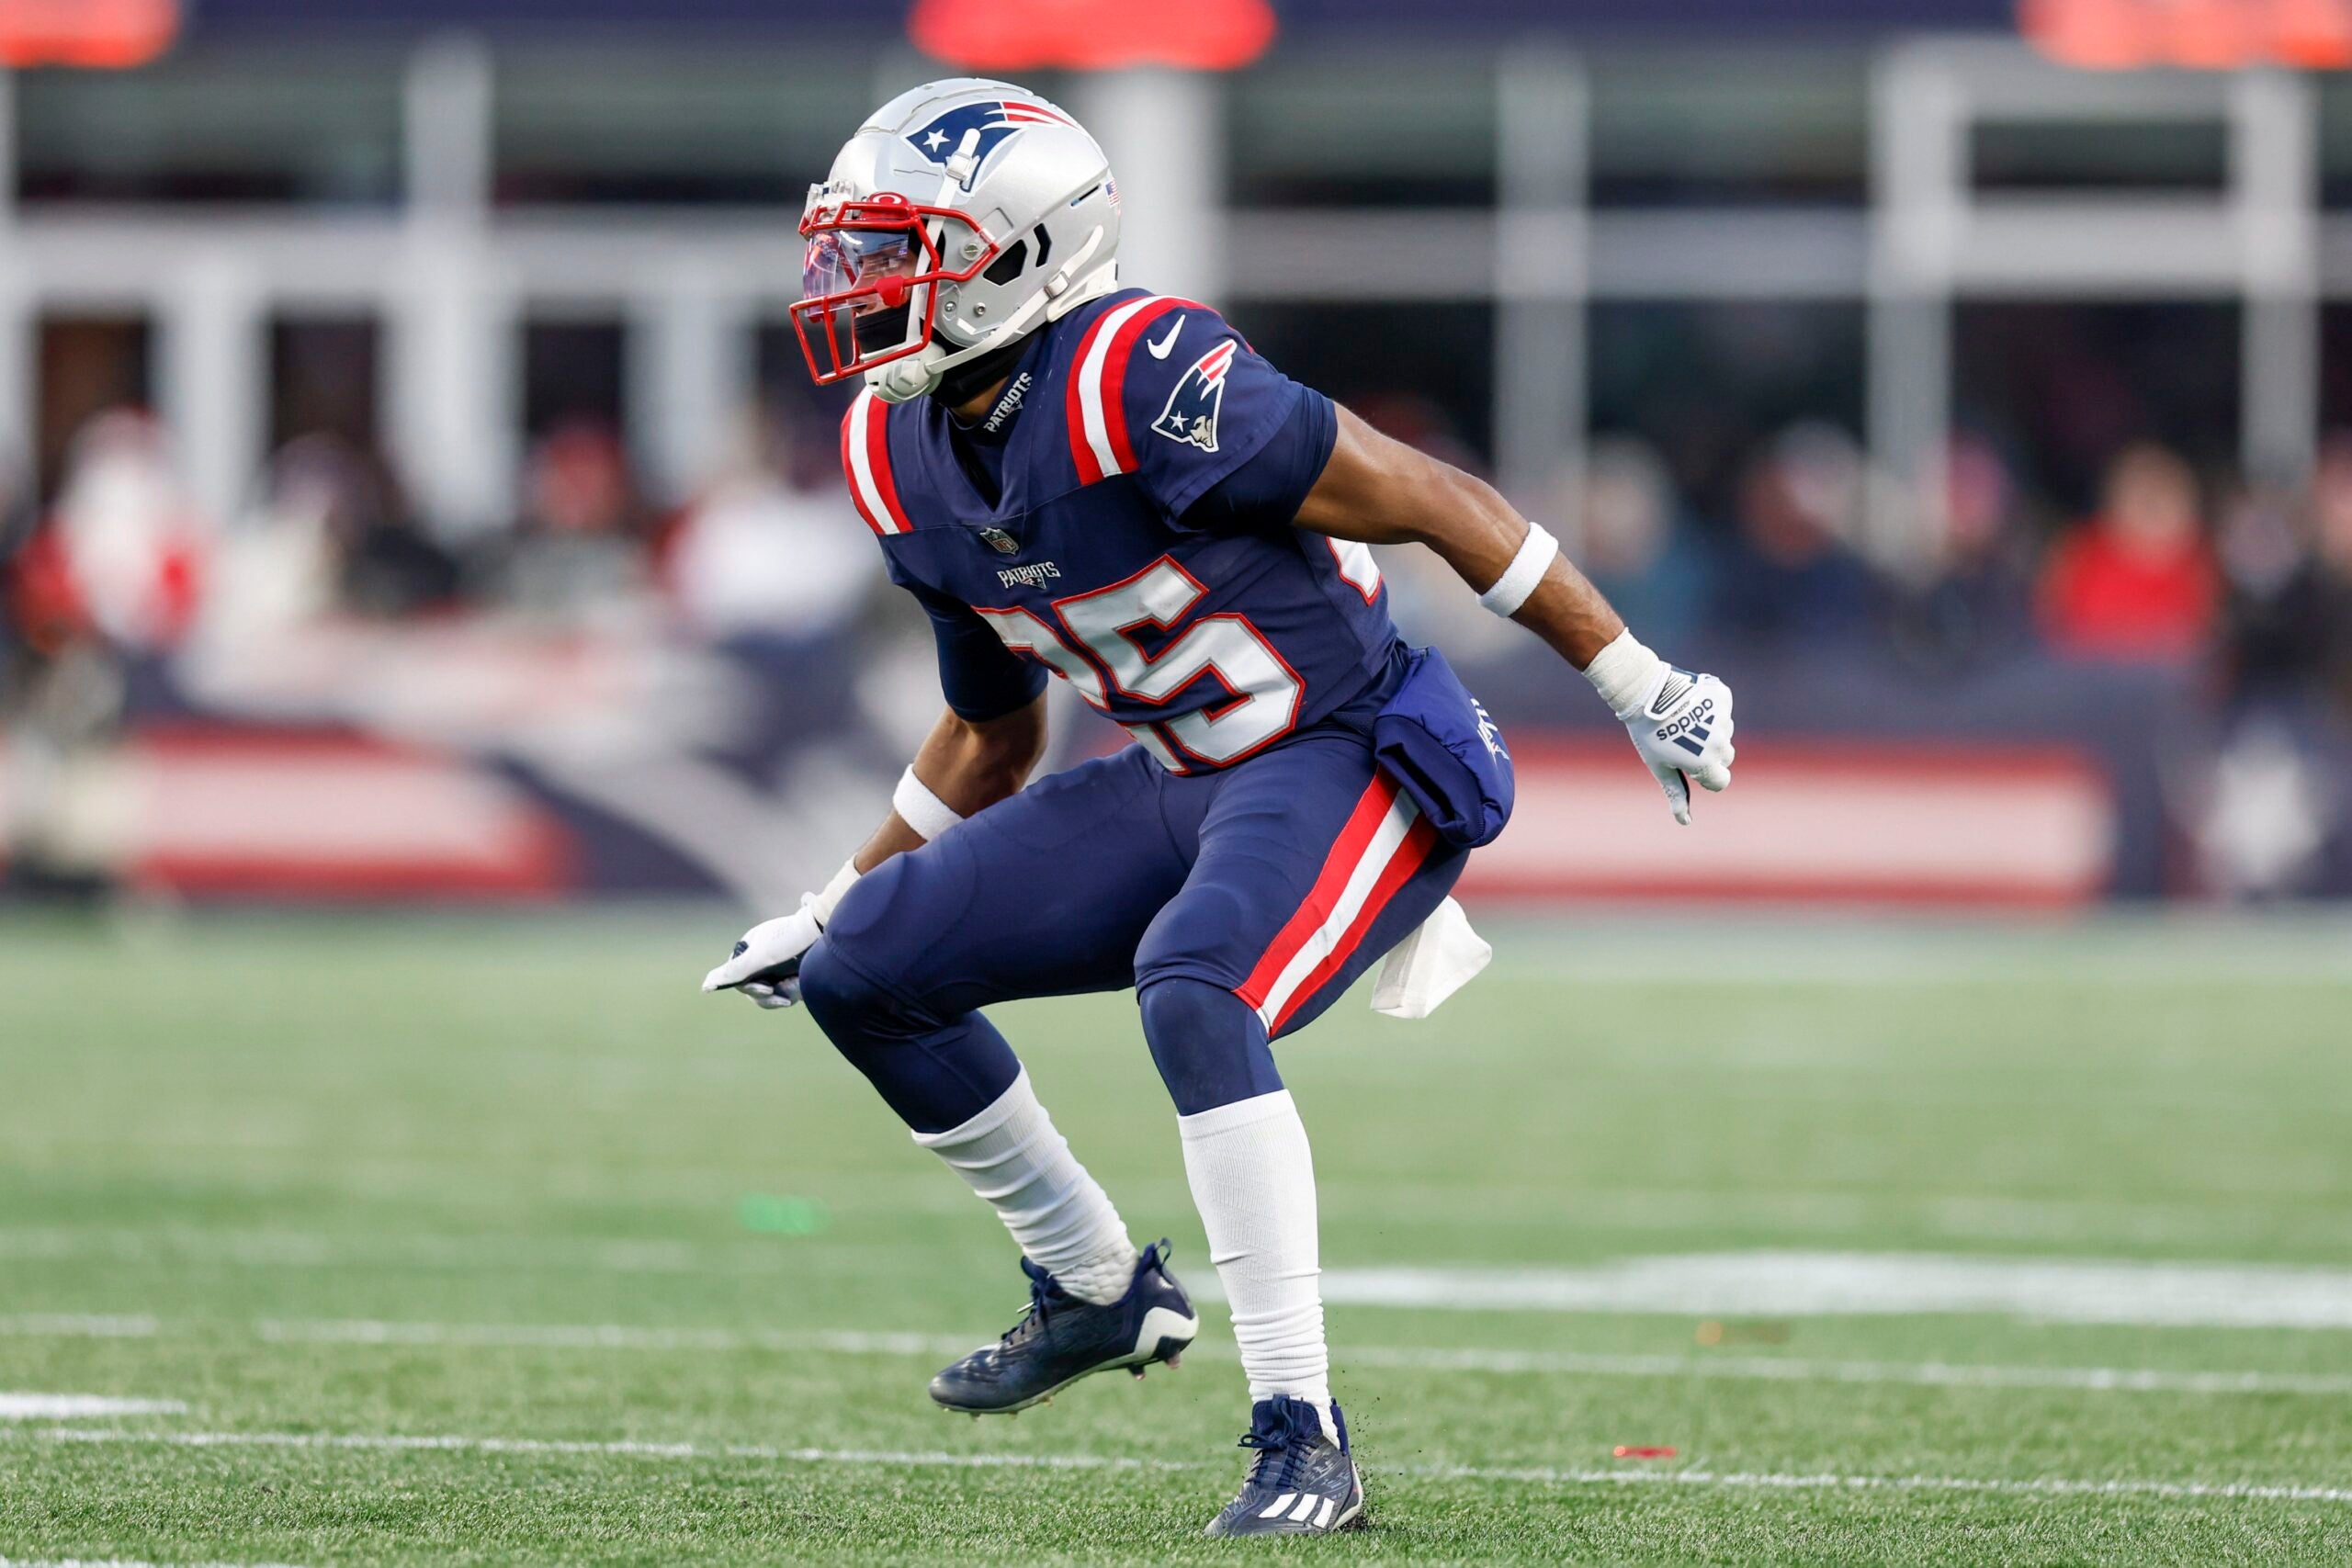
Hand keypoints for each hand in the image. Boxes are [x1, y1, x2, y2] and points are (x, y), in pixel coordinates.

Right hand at [701, 901, 822, 1009]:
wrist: (831, 929)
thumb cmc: (794, 939)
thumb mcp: (761, 958)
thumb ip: (733, 972)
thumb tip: (704, 985)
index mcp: (750, 947)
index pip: (736, 976)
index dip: (748, 986)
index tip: (766, 989)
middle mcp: (761, 955)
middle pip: (752, 988)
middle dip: (769, 993)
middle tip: (785, 996)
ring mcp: (778, 964)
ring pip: (771, 993)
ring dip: (785, 992)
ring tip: (800, 984)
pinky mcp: (795, 971)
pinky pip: (787, 992)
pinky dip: (796, 990)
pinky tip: (806, 979)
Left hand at [1620, 664, 1734, 824]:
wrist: (1645, 691)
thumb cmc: (1648, 734)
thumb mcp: (1660, 766)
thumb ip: (1676, 793)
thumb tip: (1685, 822)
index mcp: (1706, 764)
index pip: (1720, 781)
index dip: (1704, 776)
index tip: (1689, 765)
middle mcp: (1720, 743)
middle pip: (1725, 757)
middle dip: (1708, 754)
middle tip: (1682, 741)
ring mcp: (1723, 718)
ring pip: (1724, 732)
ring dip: (1709, 730)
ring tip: (1682, 721)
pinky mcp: (1722, 697)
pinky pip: (1722, 709)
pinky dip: (1709, 708)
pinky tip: (1689, 703)